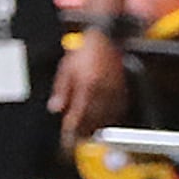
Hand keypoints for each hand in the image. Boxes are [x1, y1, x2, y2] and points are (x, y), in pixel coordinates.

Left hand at [53, 30, 129, 149]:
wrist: (105, 37)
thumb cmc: (84, 51)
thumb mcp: (66, 68)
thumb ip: (61, 90)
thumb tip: (56, 108)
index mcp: (86, 86)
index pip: (77, 115)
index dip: (71, 130)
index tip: (67, 140)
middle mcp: (101, 91)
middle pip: (92, 120)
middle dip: (84, 133)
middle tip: (77, 141)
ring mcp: (114, 91)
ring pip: (106, 117)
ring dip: (97, 128)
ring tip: (89, 135)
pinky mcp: (122, 89)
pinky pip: (118, 109)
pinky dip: (111, 118)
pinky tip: (105, 122)